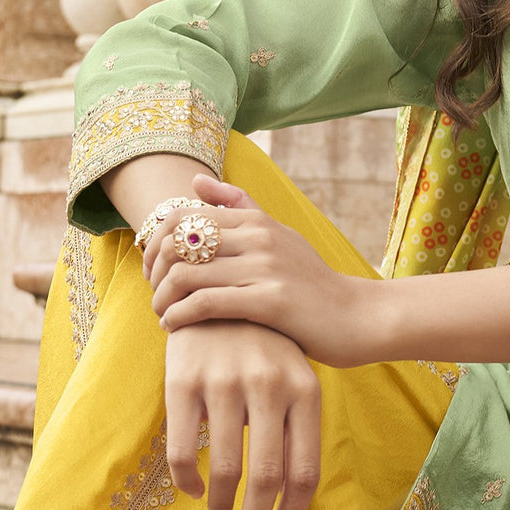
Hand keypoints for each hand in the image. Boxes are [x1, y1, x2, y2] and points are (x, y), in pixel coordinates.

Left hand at [148, 176, 381, 367]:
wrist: (357, 316)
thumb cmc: (311, 282)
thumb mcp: (279, 235)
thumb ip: (239, 206)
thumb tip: (197, 181)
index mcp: (256, 220)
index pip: (182, 217)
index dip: (155, 242)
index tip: (153, 269)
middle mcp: (259, 237)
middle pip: (178, 244)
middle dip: (154, 272)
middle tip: (154, 294)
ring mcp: (265, 268)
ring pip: (187, 275)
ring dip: (162, 299)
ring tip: (163, 314)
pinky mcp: (270, 301)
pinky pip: (206, 303)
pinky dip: (180, 316)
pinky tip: (175, 327)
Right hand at [165, 320, 320, 509]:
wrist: (214, 288)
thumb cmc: (261, 348)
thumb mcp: (291, 379)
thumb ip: (294, 430)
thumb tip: (288, 501)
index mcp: (306, 391)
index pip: (305, 471)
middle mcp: (269, 385)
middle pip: (268, 477)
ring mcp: (226, 381)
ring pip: (227, 469)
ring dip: (222, 506)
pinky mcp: (185, 379)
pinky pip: (185, 449)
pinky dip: (188, 481)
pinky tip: (192, 490)